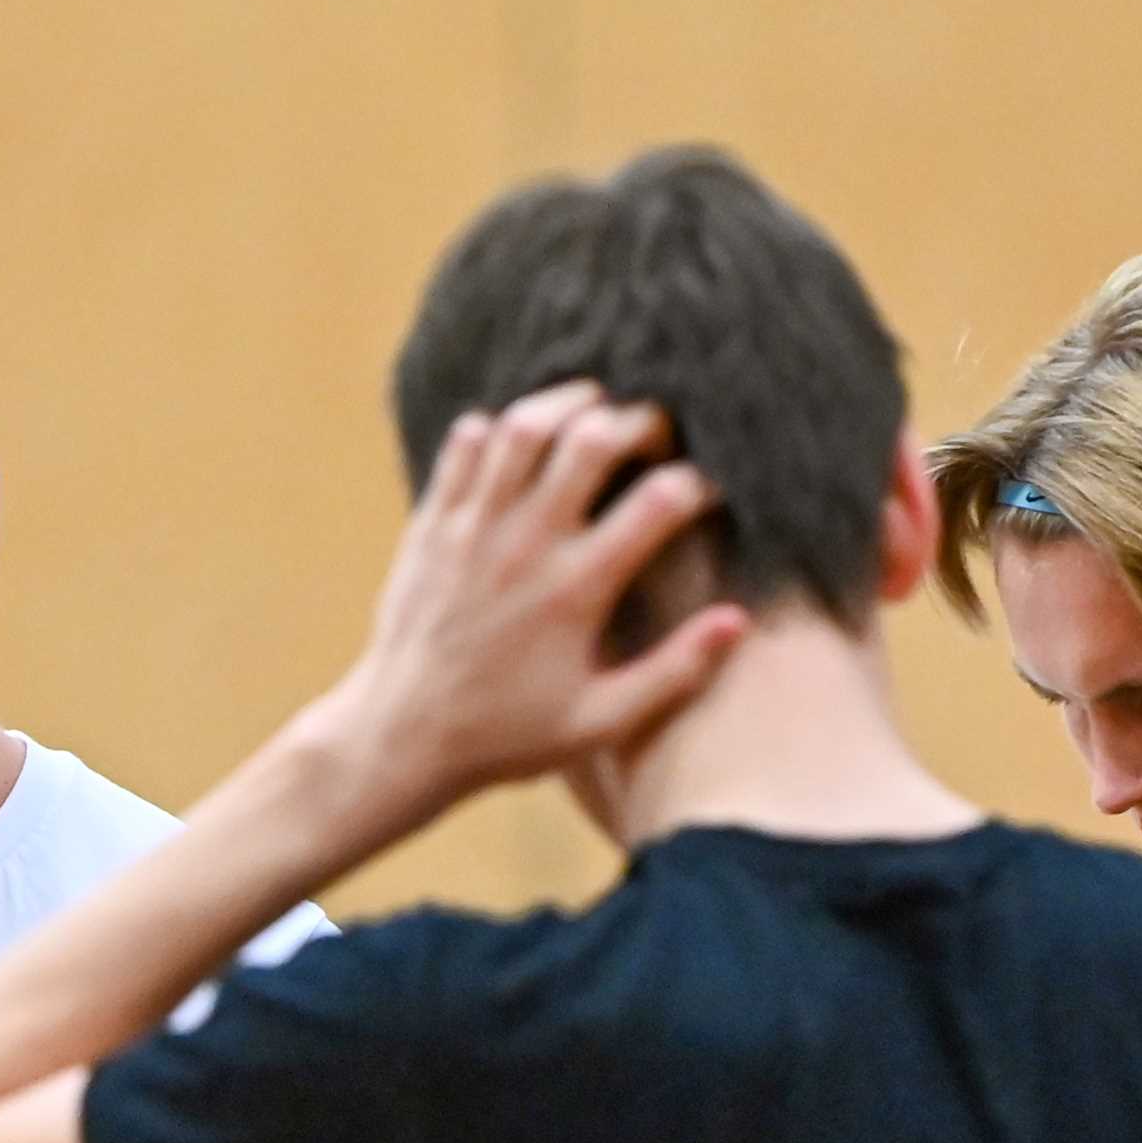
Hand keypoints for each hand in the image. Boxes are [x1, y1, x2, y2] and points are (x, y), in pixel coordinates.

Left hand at [314, 384, 748, 827]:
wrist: (403, 736)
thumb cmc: (509, 735)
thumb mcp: (601, 721)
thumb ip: (675, 672)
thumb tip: (738, 619)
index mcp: (576, 590)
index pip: (659, 503)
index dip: (697, 484)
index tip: (704, 495)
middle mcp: (525, 546)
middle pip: (593, 440)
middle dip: (639, 421)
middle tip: (654, 436)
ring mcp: (473, 527)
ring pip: (525, 426)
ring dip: (570, 406)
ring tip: (595, 415)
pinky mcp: (432, 523)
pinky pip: (466, 444)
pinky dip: (499, 427)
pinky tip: (523, 445)